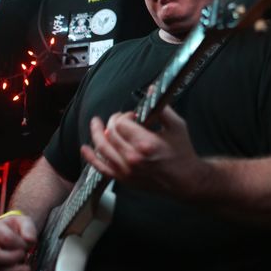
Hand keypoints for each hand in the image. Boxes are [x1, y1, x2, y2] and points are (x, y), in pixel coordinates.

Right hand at [0, 213, 37, 270]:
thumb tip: (30, 240)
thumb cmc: (18, 225)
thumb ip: (28, 228)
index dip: (19, 243)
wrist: (16, 231)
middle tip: (23, 255)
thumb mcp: (25, 221)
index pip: (7, 238)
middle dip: (10, 258)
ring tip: (27, 269)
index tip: (28, 243)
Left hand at [81, 105, 207, 197]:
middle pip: (111, 133)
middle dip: (113, 122)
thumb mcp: (177, 125)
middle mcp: (133, 158)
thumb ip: (161, 108)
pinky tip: (84, 148)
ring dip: (96, 134)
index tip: (134, 116)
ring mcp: (126, 170)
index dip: (125, 115)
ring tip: (95, 124)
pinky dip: (91, 158)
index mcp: (146, 143)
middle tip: (121, 119)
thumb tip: (150, 90)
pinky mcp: (124, 179)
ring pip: (102, 148)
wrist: (186, 180)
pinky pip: (101, 168)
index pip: (122, 123)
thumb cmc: (182, 152)